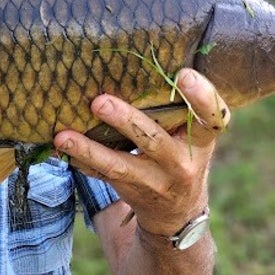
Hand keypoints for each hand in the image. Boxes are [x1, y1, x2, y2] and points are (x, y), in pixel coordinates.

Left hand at [53, 69, 229, 235]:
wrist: (177, 211)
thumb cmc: (180, 154)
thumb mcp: (192, 136)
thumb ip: (176, 109)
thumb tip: (134, 63)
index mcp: (201, 141)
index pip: (213, 119)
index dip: (202, 97)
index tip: (184, 74)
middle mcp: (182, 163)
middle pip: (153, 140)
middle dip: (125, 121)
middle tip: (99, 102)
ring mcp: (156, 182)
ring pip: (120, 165)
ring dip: (89, 149)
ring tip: (64, 136)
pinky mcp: (131, 192)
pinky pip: (101, 176)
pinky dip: (80, 162)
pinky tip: (61, 150)